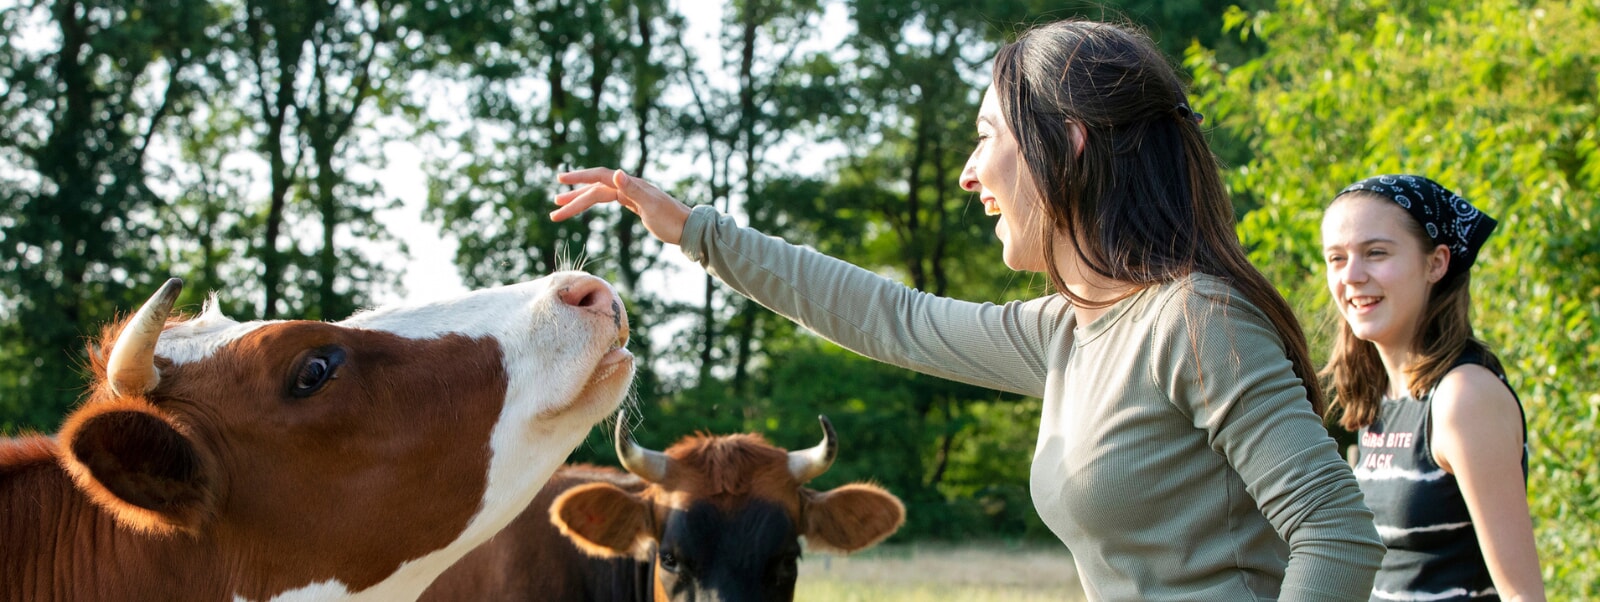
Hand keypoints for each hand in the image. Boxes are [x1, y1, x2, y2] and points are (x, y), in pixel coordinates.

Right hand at [551, 167, 690, 245]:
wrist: (688, 229)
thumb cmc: (671, 220)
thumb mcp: (651, 206)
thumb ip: (633, 190)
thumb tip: (616, 173)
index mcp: (631, 185)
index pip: (600, 178)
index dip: (580, 178)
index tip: (560, 180)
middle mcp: (629, 186)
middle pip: (596, 188)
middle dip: (574, 197)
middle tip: (554, 206)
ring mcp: (632, 194)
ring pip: (600, 195)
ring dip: (580, 201)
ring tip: (561, 210)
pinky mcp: (635, 204)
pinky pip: (608, 199)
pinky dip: (594, 202)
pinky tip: (588, 205)